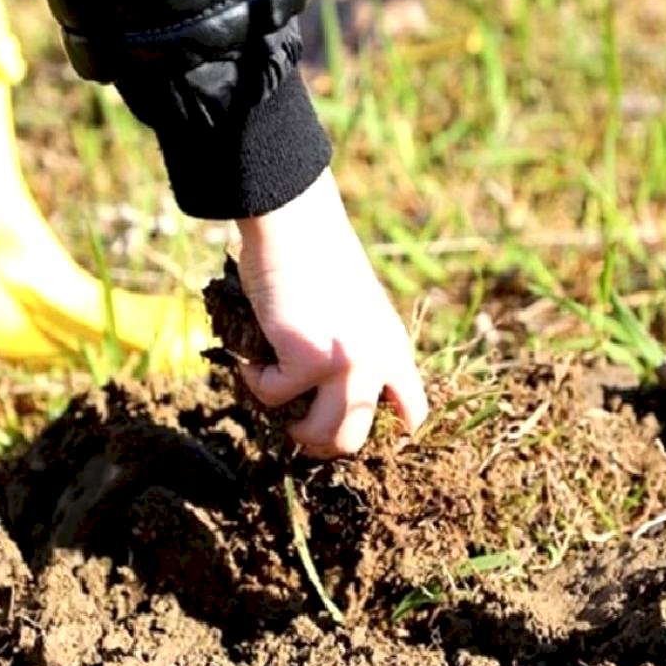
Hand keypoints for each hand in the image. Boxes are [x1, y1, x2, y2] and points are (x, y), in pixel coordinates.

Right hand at [233, 168, 428, 456]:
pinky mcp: (308, 361)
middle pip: (354, 440)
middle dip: (318, 442)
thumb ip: (358, 350)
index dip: (383, 434)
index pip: (412, 416)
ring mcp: (347, 366)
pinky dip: (254, 379)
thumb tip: (327, 401)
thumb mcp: (357, 311)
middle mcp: (379, 363)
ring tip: (273, 394)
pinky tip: (253, 352)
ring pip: (317, 435)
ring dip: (287, 424)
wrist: (297, 223)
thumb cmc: (318, 258)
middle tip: (292, 425)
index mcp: (395, 350)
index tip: (347, 429)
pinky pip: (272, 397)